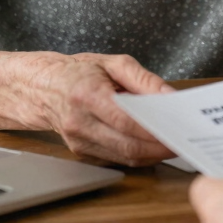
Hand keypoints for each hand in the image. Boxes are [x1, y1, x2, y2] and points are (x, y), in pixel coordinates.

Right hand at [0, 46, 174, 166]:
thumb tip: (170, 97)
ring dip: (152, 155)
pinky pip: (116, 159)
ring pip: (124, 158)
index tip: (178, 128)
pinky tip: (153, 146)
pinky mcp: (81, 153)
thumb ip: (144, 80)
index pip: (127, 120)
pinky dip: (138, 155)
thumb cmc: (78, 71)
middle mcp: (79, 123)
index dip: (155, 129)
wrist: (39, 87)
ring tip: (173, 143)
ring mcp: (78, 142)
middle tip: (183, 140)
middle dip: (159, 147)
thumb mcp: (113, 62)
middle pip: (127, 146)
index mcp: (86, 95)